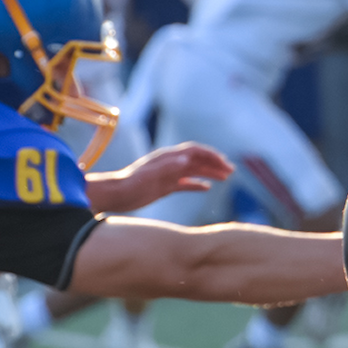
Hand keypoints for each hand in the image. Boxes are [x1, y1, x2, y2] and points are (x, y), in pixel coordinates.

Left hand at [85, 143, 234, 212]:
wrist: (116, 195)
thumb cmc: (132, 184)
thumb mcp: (151, 176)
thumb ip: (168, 167)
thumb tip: (186, 159)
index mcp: (169, 157)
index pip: (195, 151)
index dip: (211, 155)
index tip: (225, 163)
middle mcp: (170, 163)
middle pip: (198, 160)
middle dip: (215, 163)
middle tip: (231, 171)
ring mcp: (168, 175)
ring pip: (194, 171)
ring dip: (210, 172)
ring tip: (225, 178)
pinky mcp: (165, 186)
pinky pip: (186, 183)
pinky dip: (197, 184)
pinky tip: (207, 188)